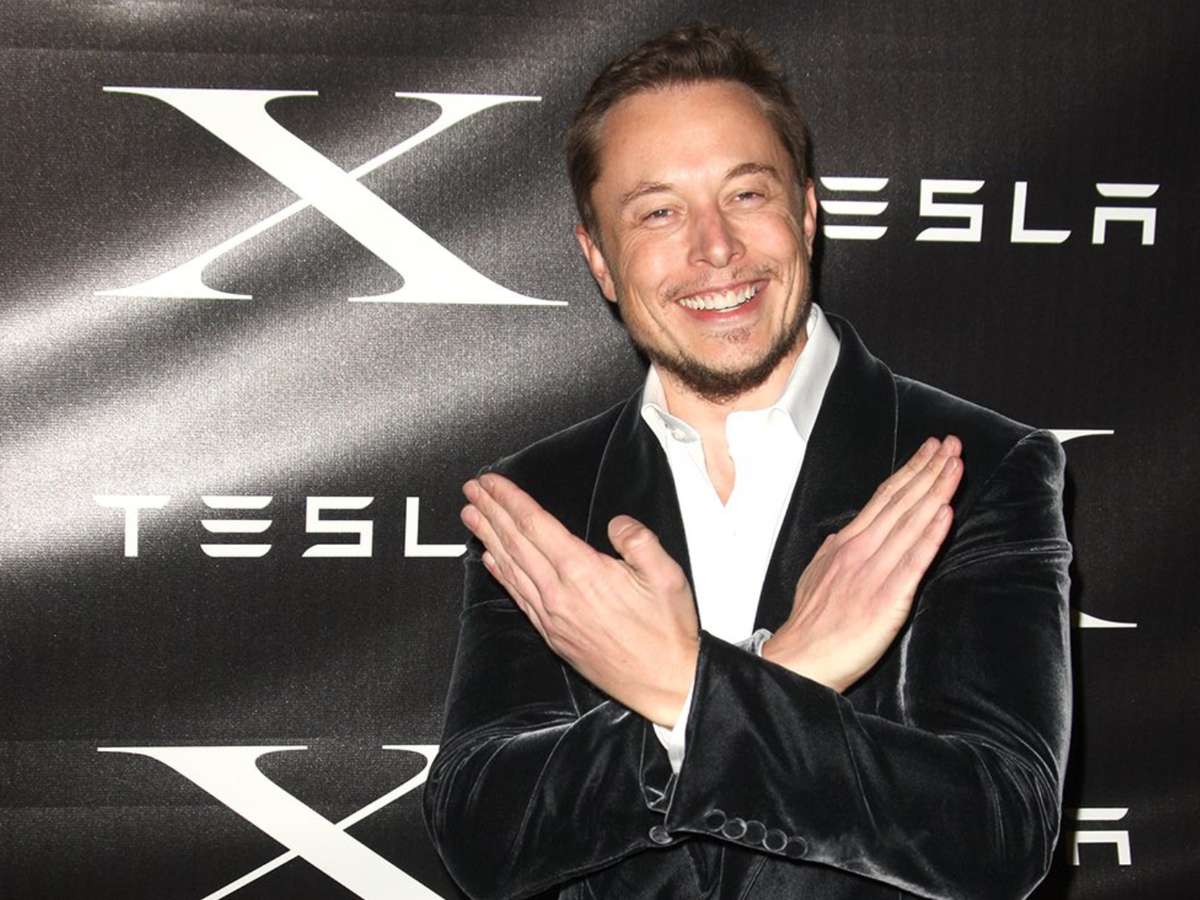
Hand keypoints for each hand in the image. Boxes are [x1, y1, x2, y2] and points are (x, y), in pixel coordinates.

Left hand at [461, 473, 699, 725]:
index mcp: (583, 572)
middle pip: (514, 543)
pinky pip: (518, 596)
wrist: (663, 682)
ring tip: (471, 517)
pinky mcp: (552, 634)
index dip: (509, 500)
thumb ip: (638, 540)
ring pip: (510, 568)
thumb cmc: (665, 632)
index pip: (535, 525)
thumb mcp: (666, 575)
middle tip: (472, 491)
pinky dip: (500, 575)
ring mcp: (552, 616)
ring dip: (487, 539)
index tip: (492, 483)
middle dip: (490, 512)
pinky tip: (490, 561)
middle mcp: (559, 594)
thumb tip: (617, 523)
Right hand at [763, 436, 962, 691]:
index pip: (884, 498)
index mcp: (846, 543)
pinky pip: (914, 561)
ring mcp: (875, 572)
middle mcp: (861, 550)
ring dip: (936, 491)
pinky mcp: (889, 598)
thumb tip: (841, 536)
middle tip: (952, 444)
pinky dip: (930, 535)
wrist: (801, 659)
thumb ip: (831, 553)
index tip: (930, 450)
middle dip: (929, 470)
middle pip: (901, 502)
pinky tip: (945, 512)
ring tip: (955, 465)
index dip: (910, 471)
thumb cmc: (809, 624)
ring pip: (911, 523)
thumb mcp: (814, 575)